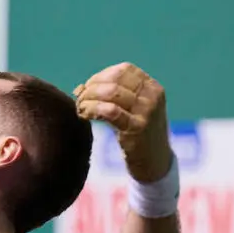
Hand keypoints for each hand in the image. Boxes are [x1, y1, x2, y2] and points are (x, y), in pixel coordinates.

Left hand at [74, 62, 173, 182]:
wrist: (155, 162)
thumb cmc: (139, 134)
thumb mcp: (132, 109)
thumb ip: (111, 96)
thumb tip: (79, 88)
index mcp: (153, 87)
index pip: (124, 70)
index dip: (101, 76)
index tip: (88, 88)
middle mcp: (153, 96)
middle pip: (115, 81)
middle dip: (92, 88)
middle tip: (80, 99)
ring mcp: (147, 112)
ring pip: (111, 94)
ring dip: (89, 98)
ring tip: (80, 107)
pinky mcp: (138, 127)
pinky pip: (109, 111)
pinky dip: (92, 109)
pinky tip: (84, 115)